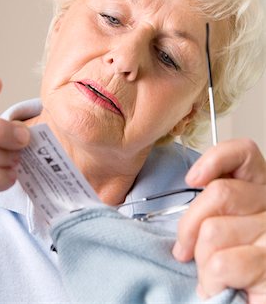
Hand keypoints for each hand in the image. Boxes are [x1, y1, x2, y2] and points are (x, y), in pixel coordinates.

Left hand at [172, 138, 265, 303]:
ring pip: (213, 231)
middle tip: (185, 249)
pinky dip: (211, 283)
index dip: (215, 158)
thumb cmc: (233, 266)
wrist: (247, 300)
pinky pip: (221, 265)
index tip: (193, 179)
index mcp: (260, 190)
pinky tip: (222, 288)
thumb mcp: (222, 224)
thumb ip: (214, 202)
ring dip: (201, 261)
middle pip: (218, 193)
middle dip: (189, 226)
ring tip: (213, 274)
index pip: (244, 153)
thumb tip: (193, 181)